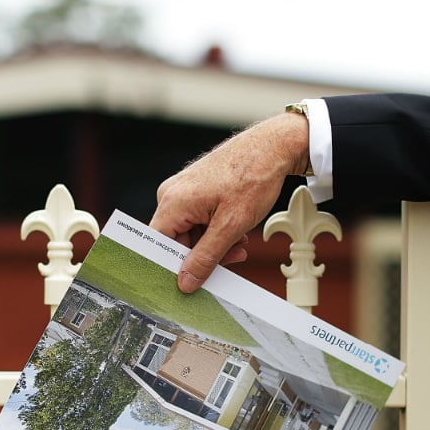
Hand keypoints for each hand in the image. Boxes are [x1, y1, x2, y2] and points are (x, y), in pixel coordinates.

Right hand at [149, 111, 309, 292]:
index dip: (170, 266)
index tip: (187, 282)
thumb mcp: (231, 226)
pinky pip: (198, 221)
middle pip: (176, 241)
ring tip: (239, 241)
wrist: (273, 147)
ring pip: (190, 233)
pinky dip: (217, 231)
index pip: (156, 245)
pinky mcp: (196, 192)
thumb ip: (205, 257)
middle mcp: (172, 195)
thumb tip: (185, 282)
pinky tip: (236, 231)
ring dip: (215, 244)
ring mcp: (184, 192)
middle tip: (231, 259)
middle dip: (204, 255)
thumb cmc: (253, 176)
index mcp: (173, 202)